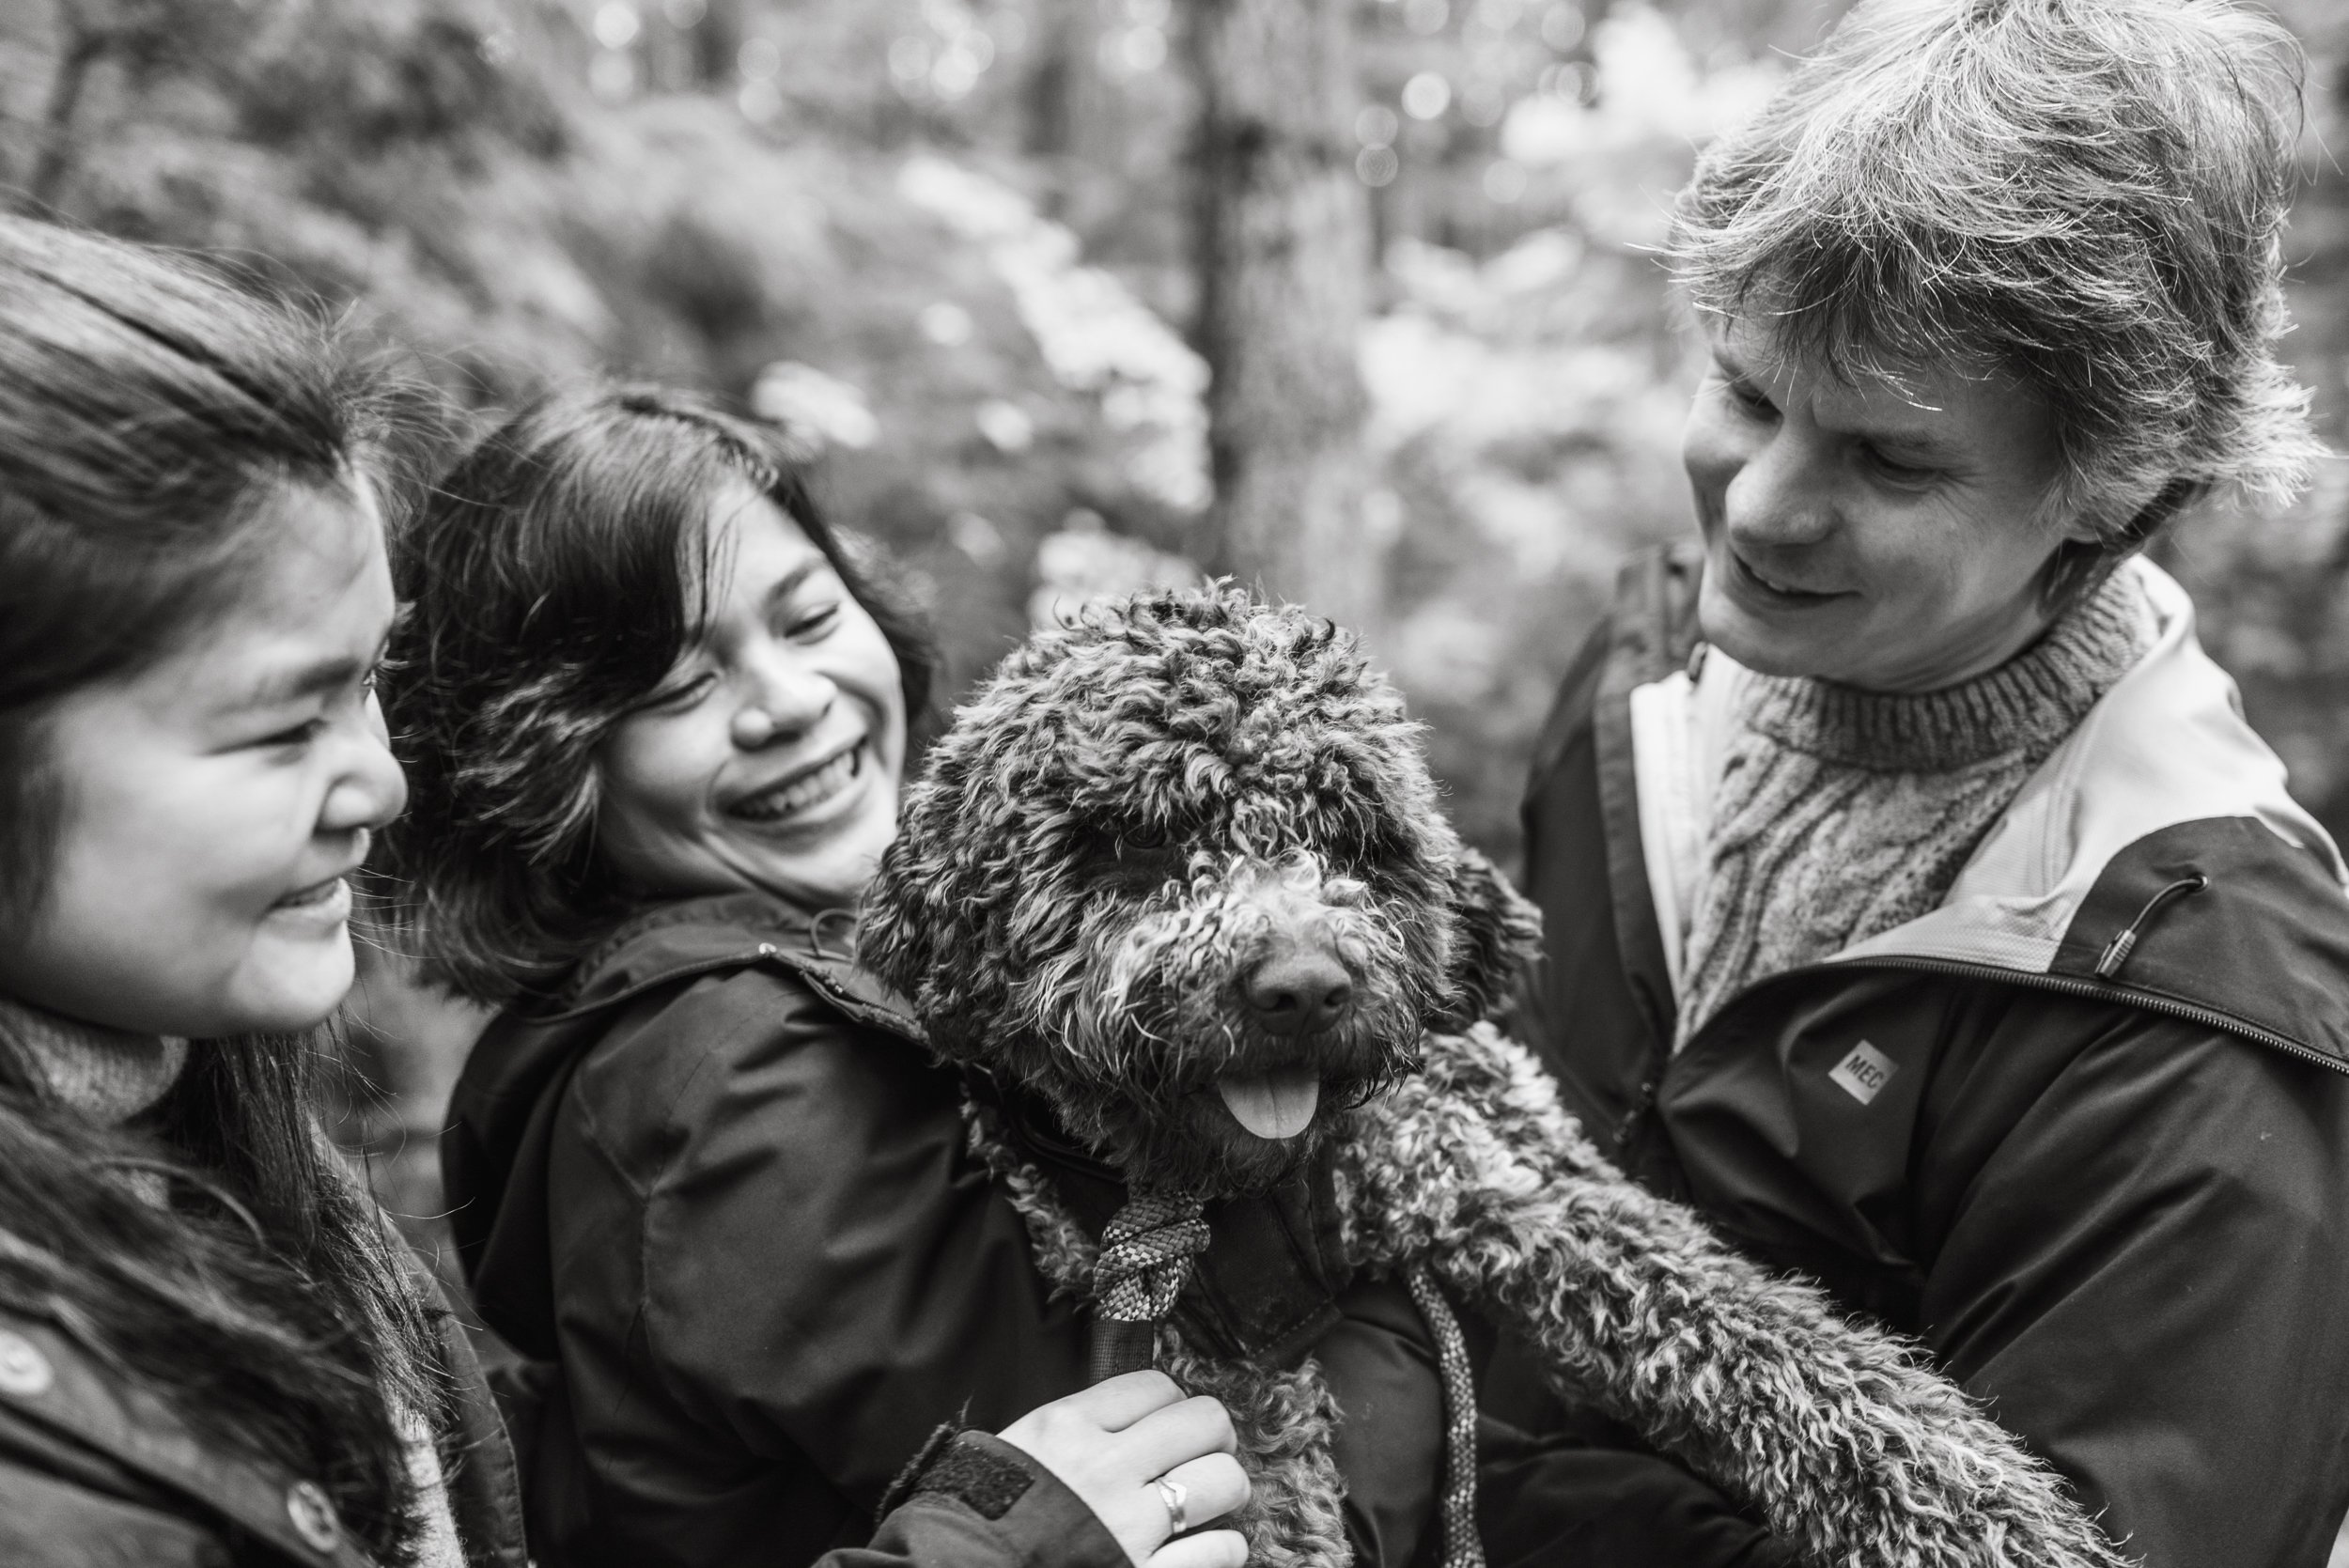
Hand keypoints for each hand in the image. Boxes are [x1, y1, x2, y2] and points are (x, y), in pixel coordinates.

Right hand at [998, 1371, 1250, 1567]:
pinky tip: (1205, 1547)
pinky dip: (1223, 1547)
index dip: (1172, 1404)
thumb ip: (1070, 1431)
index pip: (1155, 1387)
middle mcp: (1104, 1468)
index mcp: (1067, 1427)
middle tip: (1204, 1454)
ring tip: (1210, 1501)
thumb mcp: (1014, 1451)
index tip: (1169, 1423)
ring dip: (1224, 1489)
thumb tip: (1125, 1419)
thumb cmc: (979, 1519)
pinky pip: (1221, 1549)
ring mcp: (1129, 1526)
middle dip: (1212, 1437)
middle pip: (1203, 1422)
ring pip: (1222, 1480)